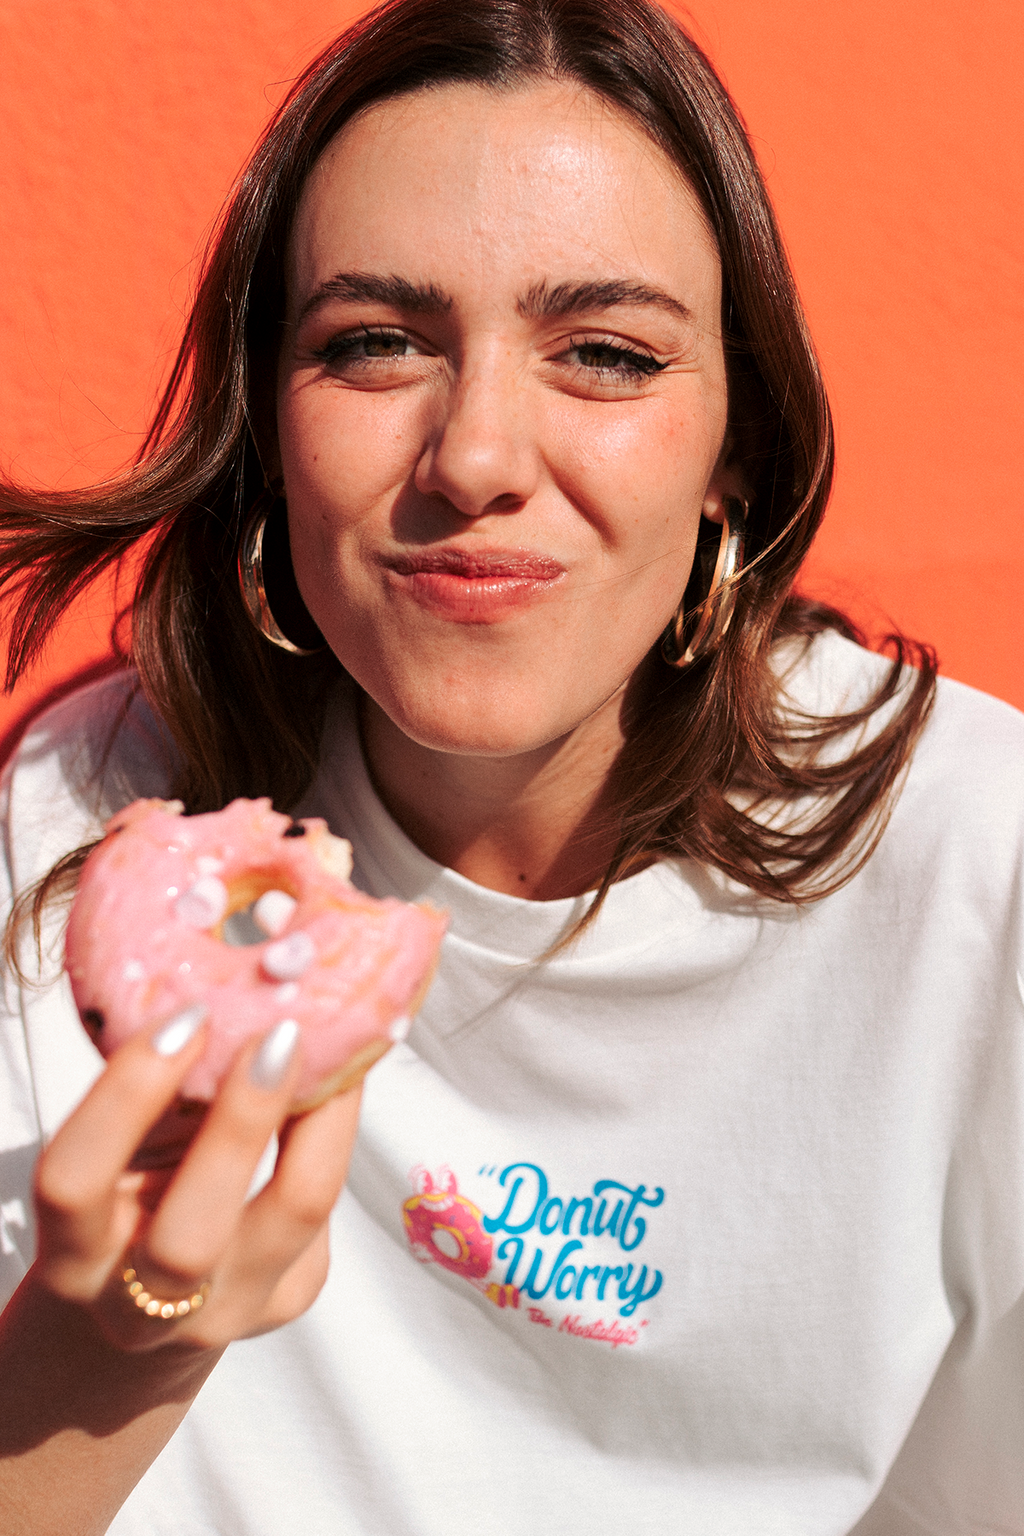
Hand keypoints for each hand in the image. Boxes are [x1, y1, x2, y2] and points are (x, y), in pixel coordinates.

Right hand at [31, 1014, 360, 1352]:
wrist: (147, 1308)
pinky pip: (322, 1208)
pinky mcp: (288, 1300)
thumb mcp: (120, 1156)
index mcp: (76, 1255)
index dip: (125, 1095)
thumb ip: (155, 1100)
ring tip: (340, 1046)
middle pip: (189, 1238)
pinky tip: (335, 1088)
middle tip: (279, 1034)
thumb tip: (229, 992)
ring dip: (321, 1118)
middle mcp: (142, 1310)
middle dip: (240, 1125)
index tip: (186, 1017)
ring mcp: (226, 1313)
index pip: (75, 1182)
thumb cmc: (127, 1198)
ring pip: (291, 1215)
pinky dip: (332, 1135)